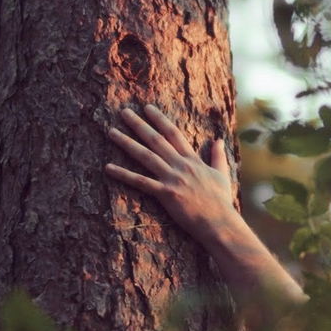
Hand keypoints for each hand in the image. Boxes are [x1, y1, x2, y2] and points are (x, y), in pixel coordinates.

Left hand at [104, 104, 235, 243]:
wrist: (219, 222)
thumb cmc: (221, 201)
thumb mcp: (222, 174)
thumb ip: (218, 156)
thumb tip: (219, 139)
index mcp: (192, 160)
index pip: (174, 134)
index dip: (159, 120)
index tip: (147, 108)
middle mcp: (180, 165)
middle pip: (156, 140)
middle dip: (139, 124)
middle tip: (124, 112)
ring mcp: (172, 179)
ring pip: (145, 156)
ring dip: (127, 142)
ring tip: (111, 132)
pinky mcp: (165, 194)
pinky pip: (140, 182)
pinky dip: (123, 174)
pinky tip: (108, 168)